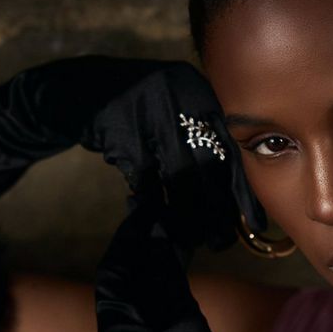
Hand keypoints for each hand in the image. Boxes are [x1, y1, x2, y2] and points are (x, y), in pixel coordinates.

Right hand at [0, 56, 266, 249]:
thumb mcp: (174, 115)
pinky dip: (147, 199)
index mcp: (199, 93)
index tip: (254, 223)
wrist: (78, 90)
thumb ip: (201, 144)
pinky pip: (141, 175)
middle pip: (206, 165)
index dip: (241, 189)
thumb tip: (232, 199)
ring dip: (183, 211)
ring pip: (175, 174)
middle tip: (221, 241)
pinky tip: (149, 215)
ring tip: (190, 237)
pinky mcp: (120, 126)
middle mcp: (180, 95)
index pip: (230, 149)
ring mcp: (149, 108)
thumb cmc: (138, 111)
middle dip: (215, 208)